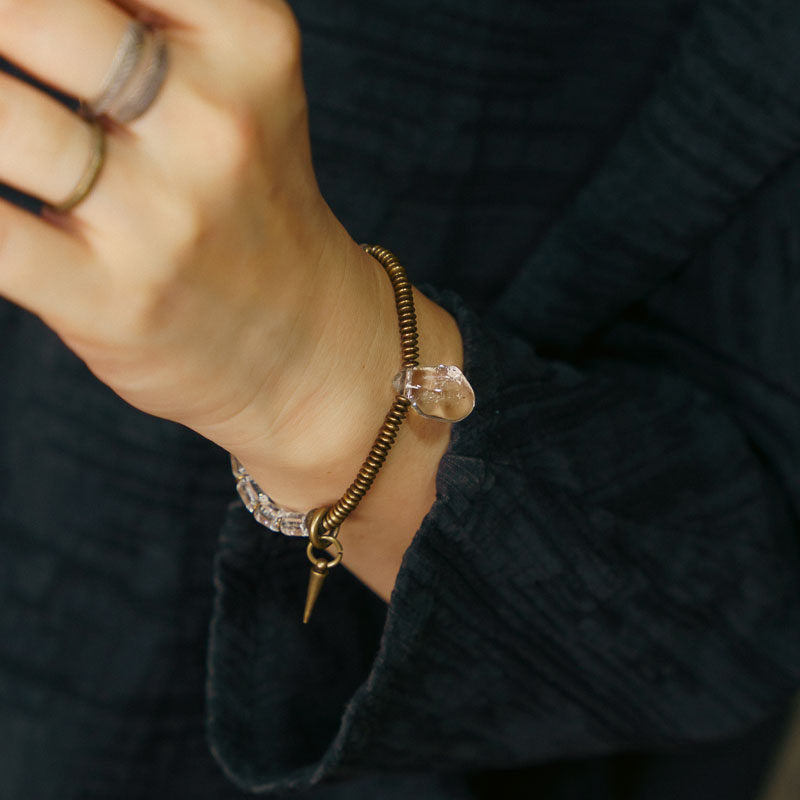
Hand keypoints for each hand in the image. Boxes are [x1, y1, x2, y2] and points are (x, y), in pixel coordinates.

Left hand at [0, 0, 462, 597]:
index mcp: (251, 43)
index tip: (35, 29)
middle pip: (37, 14)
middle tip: (8, 57)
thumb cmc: (251, 201)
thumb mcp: (244, 80)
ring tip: (4, 128)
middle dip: (0, 28)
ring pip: (3, 120)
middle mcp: (216, 124)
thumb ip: (150, 14)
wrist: (303, 339)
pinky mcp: (116, 298)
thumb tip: (31, 14)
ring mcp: (167, 218)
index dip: (41, 0)